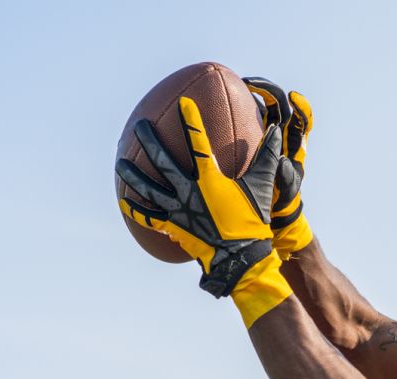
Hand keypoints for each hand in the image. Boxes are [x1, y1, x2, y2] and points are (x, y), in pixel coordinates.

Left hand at [117, 98, 286, 309]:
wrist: (240, 257)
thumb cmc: (252, 220)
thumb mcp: (261, 187)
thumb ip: (267, 158)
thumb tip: (276, 132)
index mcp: (210, 178)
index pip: (198, 142)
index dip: (191, 121)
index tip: (183, 103)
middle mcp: (189, 191)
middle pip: (162, 161)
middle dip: (149, 140)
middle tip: (140, 126)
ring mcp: (178, 210)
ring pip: (148, 188)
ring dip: (133, 174)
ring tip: (121, 162)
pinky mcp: (173, 227)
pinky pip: (149, 218)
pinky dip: (135, 210)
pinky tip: (123, 201)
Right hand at [244, 77, 314, 255]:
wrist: (274, 219)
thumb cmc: (283, 206)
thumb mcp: (286, 192)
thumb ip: (287, 176)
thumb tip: (283, 159)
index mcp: (294, 148)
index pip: (302, 121)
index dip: (301, 107)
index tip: (293, 97)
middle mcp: (282, 140)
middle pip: (279, 107)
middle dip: (266, 90)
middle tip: (247, 83)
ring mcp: (266, 142)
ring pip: (261, 112)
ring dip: (250, 98)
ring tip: (232, 86)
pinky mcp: (251, 149)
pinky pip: (247, 127)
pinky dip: (236, 116)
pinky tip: (215, 112)